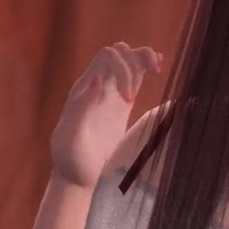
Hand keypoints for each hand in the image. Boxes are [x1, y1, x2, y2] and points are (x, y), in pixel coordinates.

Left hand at [50, 42, 163, 187]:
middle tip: (148, 82)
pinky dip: (145, 69)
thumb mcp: (71, 136)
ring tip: (157, 69)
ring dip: (142, 59)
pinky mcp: (121, 105)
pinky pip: (133, 78)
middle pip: (119, 53)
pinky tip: (156, 70)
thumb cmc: (71, 159)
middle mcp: (97, 86)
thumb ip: (82, 108)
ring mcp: (110, 94)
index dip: (124, 69)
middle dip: (136, 61)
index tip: (131, 99)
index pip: (107, 57)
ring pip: (127, 61)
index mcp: (84, 88)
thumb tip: (98, 79)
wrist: (77, 175)